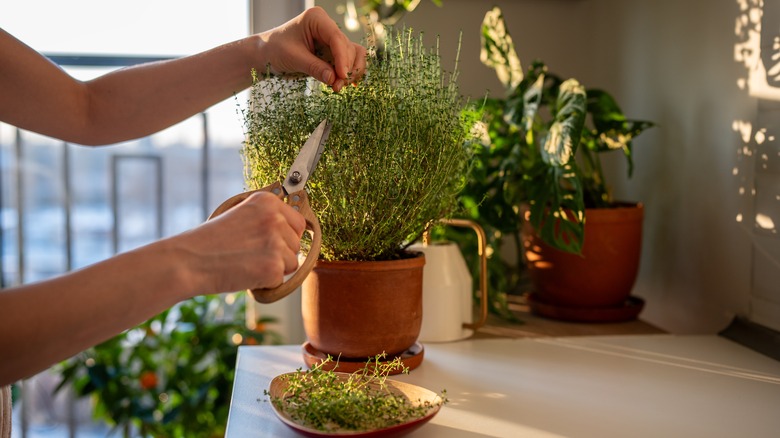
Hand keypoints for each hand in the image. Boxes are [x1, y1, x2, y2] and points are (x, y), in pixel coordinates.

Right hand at [178, 191, 306, 293]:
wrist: (188, 261)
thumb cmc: (210, 241)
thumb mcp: (240, 215)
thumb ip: (266, 218)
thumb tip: (293, 230)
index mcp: (268, 201)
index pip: (298, 223)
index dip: (286, 237)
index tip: (267, 242)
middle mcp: (275, 218)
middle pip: (296, 244)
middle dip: (280, 254)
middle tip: (250, 254)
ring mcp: (276, 242)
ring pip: (292, 263)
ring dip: (274, 268)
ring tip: (247, 263)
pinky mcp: (274, 267)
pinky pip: (281, 279)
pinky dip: (266, 282)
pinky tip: (245, 273)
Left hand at [257, 7, 366, 90]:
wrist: (266, 54)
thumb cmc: (275, 50)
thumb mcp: (293, 58)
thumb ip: (314, 67)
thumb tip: (334, 79)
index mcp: (317, 19)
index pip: (336, 38)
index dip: (342, 58)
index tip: (342, 76)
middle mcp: (327, 26)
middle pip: (347, 47)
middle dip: (345, 68)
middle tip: (336, 87)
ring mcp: (331, 39)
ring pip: (353, 53)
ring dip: (351, 71)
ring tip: (339, 87)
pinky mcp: (332, 52)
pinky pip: (349, 60)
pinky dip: (350, 71)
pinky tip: (349, 84)